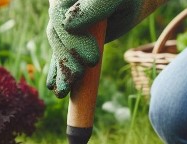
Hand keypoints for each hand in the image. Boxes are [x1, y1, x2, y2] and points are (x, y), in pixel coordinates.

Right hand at [46, 0, 166, 97]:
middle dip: (66, 58)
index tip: (92, 60)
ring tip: (64, 91)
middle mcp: (59, 6)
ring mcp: (62, 23)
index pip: (59, 16)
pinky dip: (58, 71)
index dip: (71, 40)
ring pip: (57, 47)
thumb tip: (68, 25)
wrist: (132, 2)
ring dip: (61, 69)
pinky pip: (60, 55)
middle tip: (80, 76)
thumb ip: (93, 7)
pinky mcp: (69, 39)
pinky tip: (54, 87)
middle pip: (56, 34)